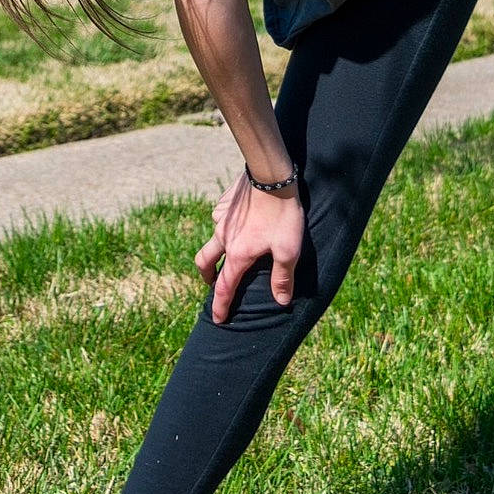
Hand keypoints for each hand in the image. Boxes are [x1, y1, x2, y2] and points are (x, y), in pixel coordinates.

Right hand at [195, 169, 305, 325]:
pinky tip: (238, 220)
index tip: (217, 319)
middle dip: (206, 276)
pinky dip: (225, 225)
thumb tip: (280, 301)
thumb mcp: (288, 250)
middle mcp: (224, 236)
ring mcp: (221, 217)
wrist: (271, 174)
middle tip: (212, 282)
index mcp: (238, 253)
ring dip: (218, 247)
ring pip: (213, 236)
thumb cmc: (282, 214)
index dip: (220, 306)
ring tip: (231, 248)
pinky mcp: (225, 201)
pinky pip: (220, 217)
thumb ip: (282, 277)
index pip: (225, 287)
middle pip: (205, 261)